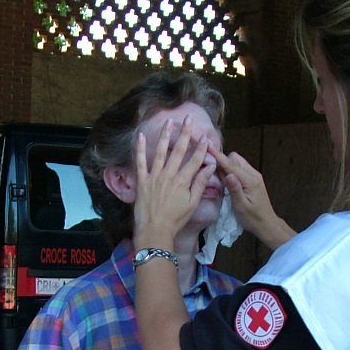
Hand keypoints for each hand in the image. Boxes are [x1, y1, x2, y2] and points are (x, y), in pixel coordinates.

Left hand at [133, 117, 215, 246]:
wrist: (155, 230)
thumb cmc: (176, 219)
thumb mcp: (193, 203)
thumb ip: (200, 183)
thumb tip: (210, 167)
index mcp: (183, 181)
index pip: (194, 160)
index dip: (201, 148)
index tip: (205, 137)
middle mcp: (169, 175)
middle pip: (179, 150)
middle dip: (185, 133)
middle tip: (188, 119)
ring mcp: (154, 176)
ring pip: (160, 151)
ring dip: (165, 135)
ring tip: (169, 122)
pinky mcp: (142, 180)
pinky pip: (140, 161)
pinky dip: (139, 148)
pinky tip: (140, 136)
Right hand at [217, 148, 294, 249]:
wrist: (267, 224)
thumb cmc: (252, 218)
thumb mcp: (241, 206)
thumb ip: (234, 189)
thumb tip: (228, 173)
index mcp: (250, 181)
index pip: (231, 165)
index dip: (218, 156)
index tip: (208, 146)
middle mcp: (253, 174)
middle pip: (234, 158)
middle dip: (223, 161)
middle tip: (213, 171)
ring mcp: (254, 175)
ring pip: (237, 161)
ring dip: (227, 165)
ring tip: (219, 176)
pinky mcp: (253, 178)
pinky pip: (240, 168)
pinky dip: (232, 169)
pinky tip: (227, 179)